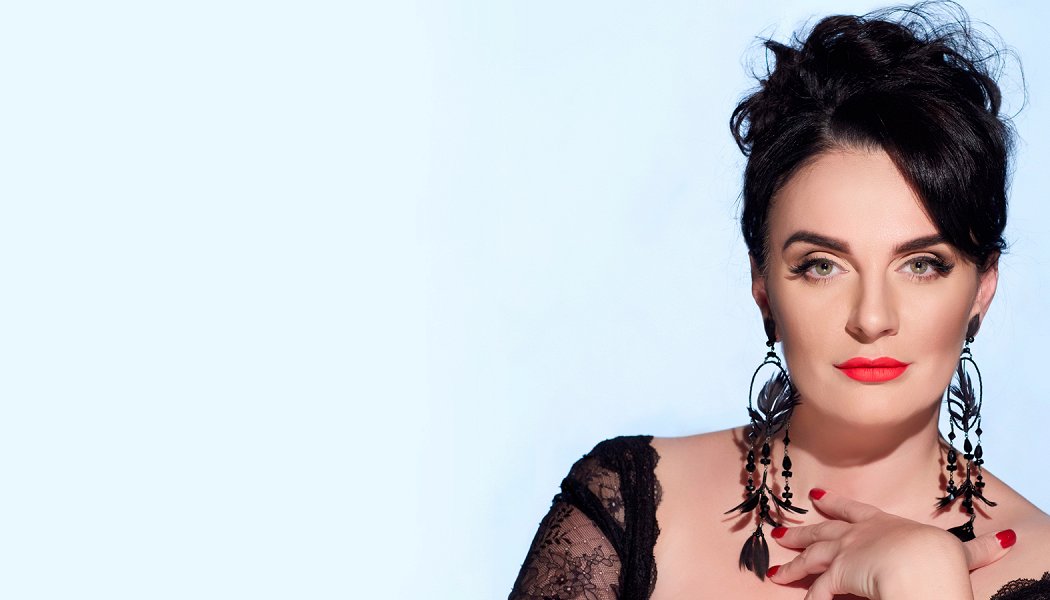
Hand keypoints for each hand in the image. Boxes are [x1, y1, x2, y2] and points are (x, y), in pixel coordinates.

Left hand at [766, 488, 1015, 599]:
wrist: (922, 567)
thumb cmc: (939, 558)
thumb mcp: (955, 552)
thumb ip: (972, 549)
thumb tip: (1004, 542)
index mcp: (884, 524)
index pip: (855, 511)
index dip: (835, 505)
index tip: (816, 498)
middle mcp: (859, 535)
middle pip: (821, 532)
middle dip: (800, 533)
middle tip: (779, 533)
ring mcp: (844, 553)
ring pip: (810, 560)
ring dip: (793, 568)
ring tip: (775, 575)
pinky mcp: (836, 576)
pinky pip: (817, 592)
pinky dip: (809, 599)